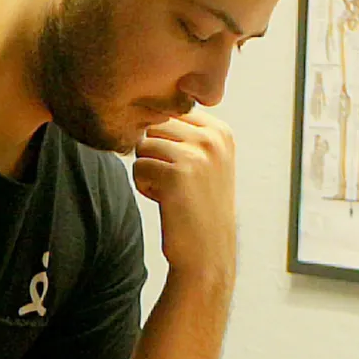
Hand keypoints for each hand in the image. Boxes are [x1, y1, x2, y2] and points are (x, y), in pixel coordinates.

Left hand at [131, 108, 235, 282]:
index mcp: (220, 131)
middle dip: (152, 153)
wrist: (206, 253)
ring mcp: (197, 154)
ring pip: (143, 144)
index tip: (178, 168)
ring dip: (147, 170)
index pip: (170, 112)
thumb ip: (183, 132)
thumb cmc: (196, 207)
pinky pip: (138, 166)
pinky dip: (144, 186)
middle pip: (153, 125)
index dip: (162, 140)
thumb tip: (144, 105)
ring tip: (169, 192)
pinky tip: (165, 202)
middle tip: (172, 182)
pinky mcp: (177, 174)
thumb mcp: (204, 162)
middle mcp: (213, 138)